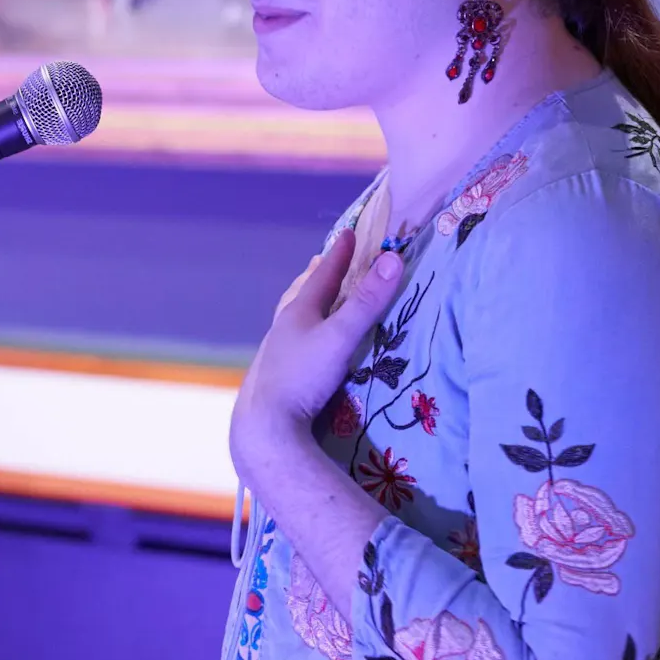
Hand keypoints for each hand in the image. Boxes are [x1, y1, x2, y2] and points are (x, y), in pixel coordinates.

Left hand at [229, 227, 403, 485]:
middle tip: (323, 261)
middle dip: (317, 276)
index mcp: (298, 312)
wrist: (266, 426)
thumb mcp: (341, 337)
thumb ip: (367, 302)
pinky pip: (292, 342)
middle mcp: (284, 327)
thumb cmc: (303, 377)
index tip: (349, 233)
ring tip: (312, 298)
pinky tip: (303, 345)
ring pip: (293, 318)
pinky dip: (301, 331)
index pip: (323, 275)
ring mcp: (277, 352)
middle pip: (303, 293)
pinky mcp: (277, 375)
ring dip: (306, 303)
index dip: (340, 254)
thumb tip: (393, 258)